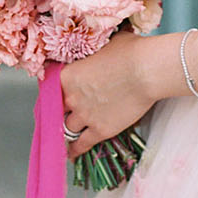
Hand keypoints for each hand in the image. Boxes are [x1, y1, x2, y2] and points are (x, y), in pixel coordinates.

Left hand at [60, 31, 155, 159]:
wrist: (147, 71)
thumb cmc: (130, 52)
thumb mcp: (104, 45)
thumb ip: (93, 55)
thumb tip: (96, 51)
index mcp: (68, 75)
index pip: (50, 88)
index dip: (55, 92)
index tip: (58, 94)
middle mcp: (71, 97)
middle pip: (56, 109)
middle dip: (61, 110)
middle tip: (65, 111)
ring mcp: (85, 115)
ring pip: (66, 128)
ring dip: (68, 128)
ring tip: (68, 132)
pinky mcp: (100, 130)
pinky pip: (81, 144)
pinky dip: (75, 149)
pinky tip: (71, 152)